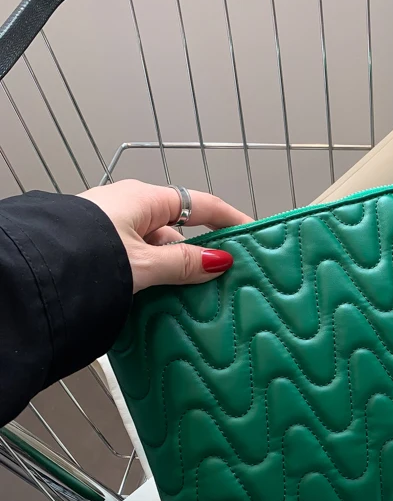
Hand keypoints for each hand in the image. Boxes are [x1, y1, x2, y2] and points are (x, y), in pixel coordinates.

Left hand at [79, 180, 252, 292]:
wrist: (32, 273)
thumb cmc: (86, 256)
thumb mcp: (145, 262)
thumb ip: (185, 263)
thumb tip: (221, 261)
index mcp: (144, 199)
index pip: (202, 204)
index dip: (230, 218)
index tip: (252, 233)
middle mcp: (128, 209)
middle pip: (180, 230)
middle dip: (202, 255)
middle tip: (225, 281)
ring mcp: (112, 230)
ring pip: (158, 249)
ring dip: (176, 272)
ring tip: (195, 301)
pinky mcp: (98, 251)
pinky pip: (139, 262)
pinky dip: (154, 278)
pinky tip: (162, 301)